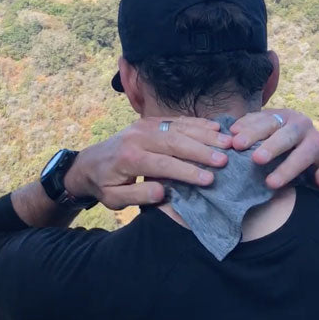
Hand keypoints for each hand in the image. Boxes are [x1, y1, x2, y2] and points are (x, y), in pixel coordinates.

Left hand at [66, 116, 232, 209]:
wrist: (89, 162)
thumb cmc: (104, 184)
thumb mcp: (113, 198)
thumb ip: (137, 195)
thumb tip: (163, 191)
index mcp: (130, 157)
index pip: (163, 164)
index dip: (187, 172)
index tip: (209, 180)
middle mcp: (139, 137)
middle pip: (175, 141)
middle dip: (202, 151)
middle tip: (225, 160)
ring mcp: (145, 125)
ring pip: (180, 127)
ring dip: (206, 135)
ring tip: (229, 143)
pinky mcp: (151, 121)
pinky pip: (178, 120)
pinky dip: (198, 124)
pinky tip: (216, 128)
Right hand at [229, 109, 318, 189]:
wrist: (305, 138)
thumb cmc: (312, 162)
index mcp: (315, 142)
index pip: (303, 155)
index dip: (288, 169)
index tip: (271, 184)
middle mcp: (301, 125)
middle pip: (286, 134)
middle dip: (271, 146)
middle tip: (256, 159)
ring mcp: (283, 115)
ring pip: (268, 121)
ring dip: (251, 132)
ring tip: (235, 145)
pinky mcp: (268, 112)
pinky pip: (254, 116)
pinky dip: (242, 124)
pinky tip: (230, 132)